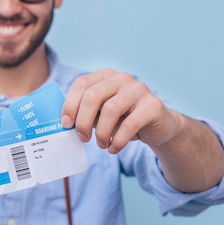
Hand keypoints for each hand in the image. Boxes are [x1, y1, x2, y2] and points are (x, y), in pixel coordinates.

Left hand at [61, 68, 178, 153]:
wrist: (158, 126)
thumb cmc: (122, 119)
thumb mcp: (100, 113)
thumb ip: (84, 113)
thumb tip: (65, 124)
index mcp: (105, 76)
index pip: (81, 84)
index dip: (70, 105)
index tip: (66, 125)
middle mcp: (121, 78)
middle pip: (93, 96)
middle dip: (83, 121)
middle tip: (82, 138)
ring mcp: (139, 89)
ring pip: (111, 109)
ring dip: (102, 133)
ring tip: (101, 145)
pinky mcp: (153, 105)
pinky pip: (130, 124)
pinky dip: (118, 140)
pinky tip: (114, 149)